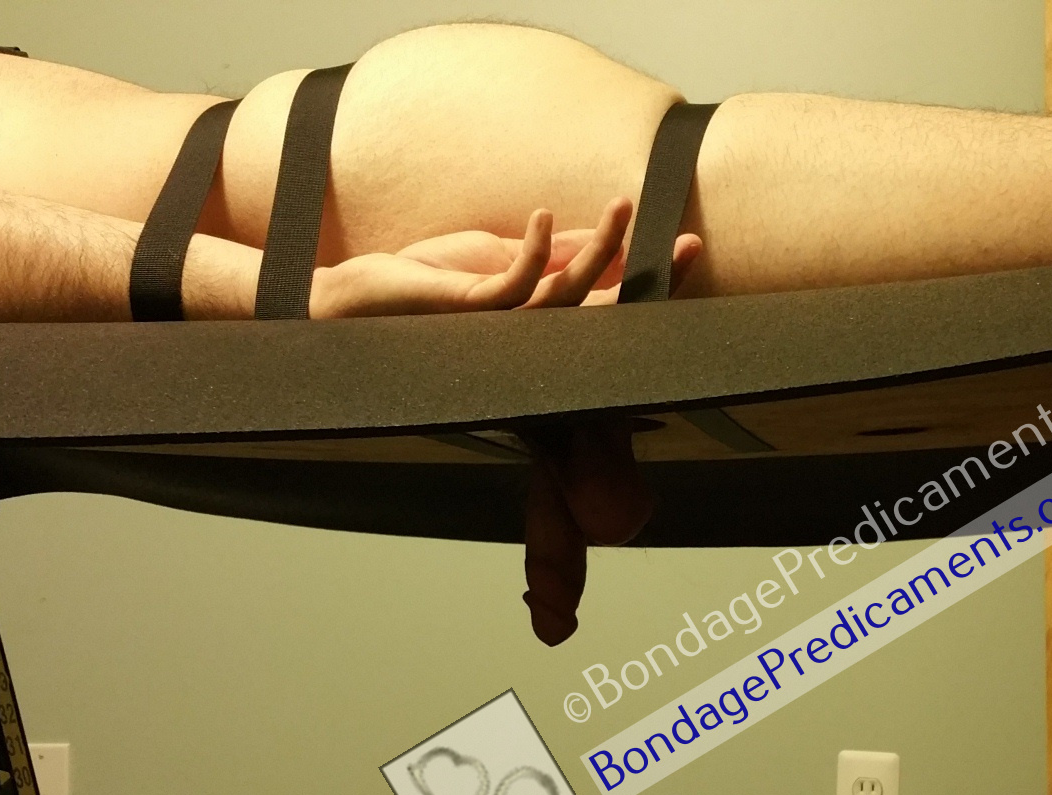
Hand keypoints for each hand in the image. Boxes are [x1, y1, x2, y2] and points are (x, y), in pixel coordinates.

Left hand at [309, 197, 702, 317]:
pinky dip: (537, 249)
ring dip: (599, 247)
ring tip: (621, 207)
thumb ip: (548, 251)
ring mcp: (502, 325)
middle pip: (603, 305)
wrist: (362, 300)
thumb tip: (598, 236)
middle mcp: (529, 330)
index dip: (648, 274)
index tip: (688, 245)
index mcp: (540, 316)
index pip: (607, 296)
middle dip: (646, 274)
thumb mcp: (498, 254)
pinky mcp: (471, 311)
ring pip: (569, 294)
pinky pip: (518, 284)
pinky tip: (543, 216)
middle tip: (686, 244)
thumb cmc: (427, 281)